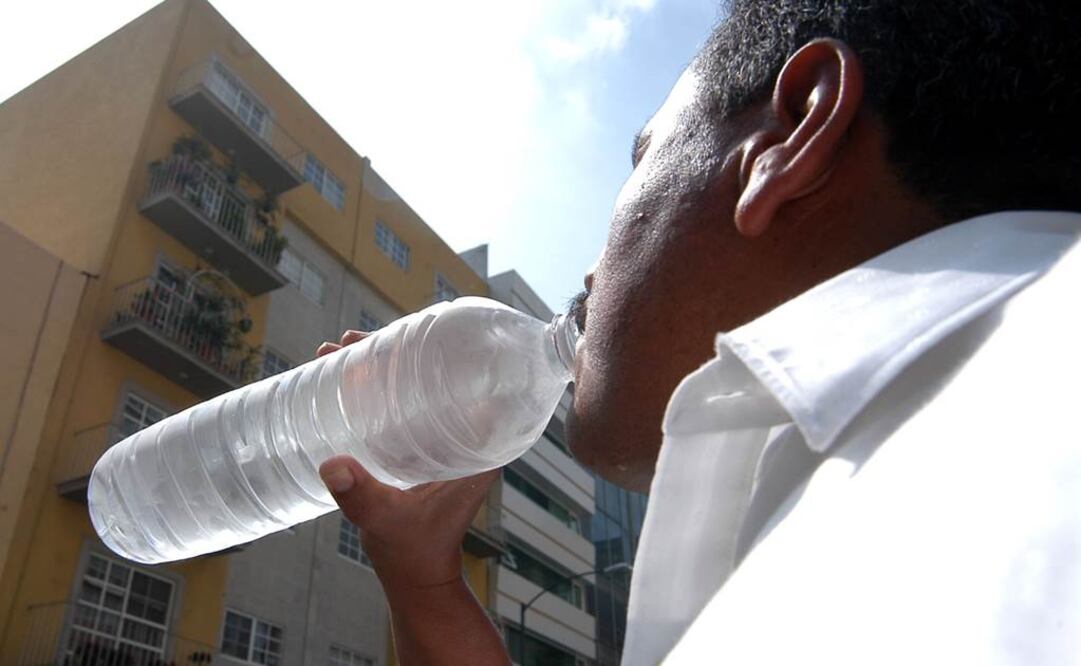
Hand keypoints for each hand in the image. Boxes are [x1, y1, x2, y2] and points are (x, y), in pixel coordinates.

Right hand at [314, 330, 498, 590]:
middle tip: (347, 342)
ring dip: (377, 370)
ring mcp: (441, 443)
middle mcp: (464, 438)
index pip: (466, 381)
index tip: (393, 334)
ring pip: (414, 392)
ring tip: (335, 354)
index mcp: (478, 446)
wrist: (417, 580)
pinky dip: (376, 394)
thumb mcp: (385, 519)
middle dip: (388, 353)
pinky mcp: (421, 452)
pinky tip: (343, 385)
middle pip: (434, 377)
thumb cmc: (414, 552)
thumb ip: (362, 496)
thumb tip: (331, 465)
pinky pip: (403, 411)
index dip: (431, 350)